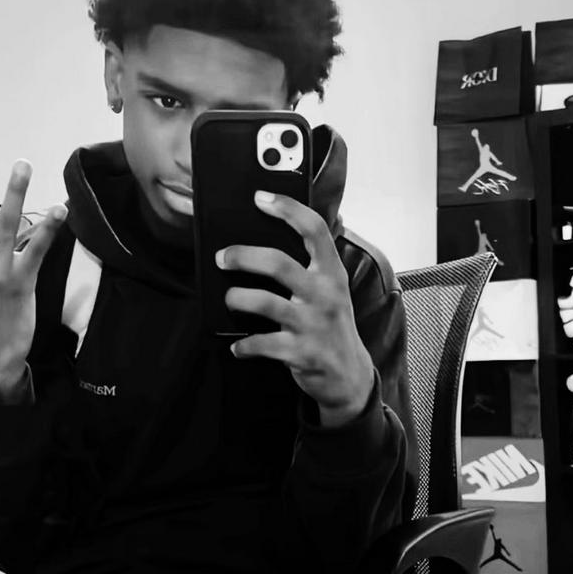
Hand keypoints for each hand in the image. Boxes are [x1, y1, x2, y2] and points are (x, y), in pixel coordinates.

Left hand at [218, 191, 374, 426]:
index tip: (261, 198)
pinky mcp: (302, 353)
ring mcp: (314, 324)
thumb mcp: (331, 291)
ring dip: (238, 298)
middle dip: (243, 256)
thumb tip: (272, 236)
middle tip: (222, 257)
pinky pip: (263, 344)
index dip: (287, 209)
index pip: (315, 230)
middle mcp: (325, 295)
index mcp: (332, 273)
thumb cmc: (331, 324)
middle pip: (279, 264)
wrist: (350, 375)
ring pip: (265, 303)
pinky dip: (244, 346)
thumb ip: (310, 266)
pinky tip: (238, 346)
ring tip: (229, 298)